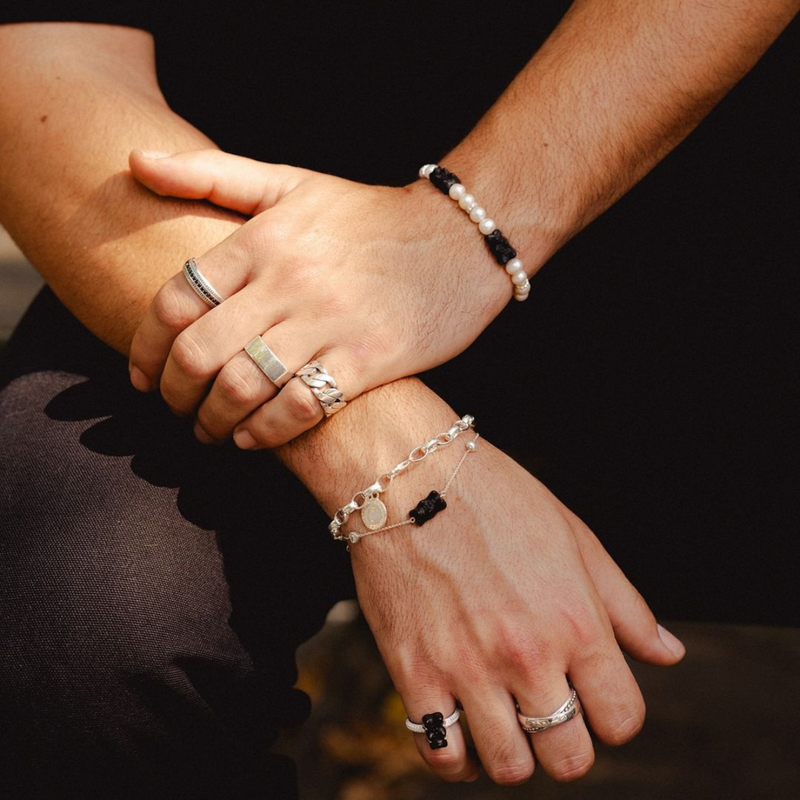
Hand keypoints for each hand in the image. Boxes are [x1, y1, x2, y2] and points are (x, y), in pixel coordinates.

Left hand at [127, 149, 511, 446]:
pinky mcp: (367, 360)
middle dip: (174, 394)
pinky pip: (299, 408)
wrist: (460, 239)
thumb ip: (213, 175)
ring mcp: (329, 322)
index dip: (145, 349)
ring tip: (210, 430)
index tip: (143, 376)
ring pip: (243, 387)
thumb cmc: (370, 215)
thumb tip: (135, 162)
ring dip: (213, 420)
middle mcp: (289, 280)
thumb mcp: (292, 184)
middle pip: (199, 352)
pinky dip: (264, 433)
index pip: (175, 301)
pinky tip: (252, 437)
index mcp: (263, 239)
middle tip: (175, 408)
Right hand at [349, 437, 683, 783]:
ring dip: (513, 751)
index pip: (622, 719)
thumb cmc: (493, 497)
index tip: (594, 700)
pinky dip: (456, 756)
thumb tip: (667, 653)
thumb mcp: (574, 537)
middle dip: (568, 743)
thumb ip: (626, 605)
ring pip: (508, 767)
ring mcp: (467, 668)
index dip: (614, 716)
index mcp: (575, 622)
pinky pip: (441, 754)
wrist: (408, 478)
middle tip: (548, 711)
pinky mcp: (413, 672)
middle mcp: (526, 655)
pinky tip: (460, 725)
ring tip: (503, 715)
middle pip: (568, 757)